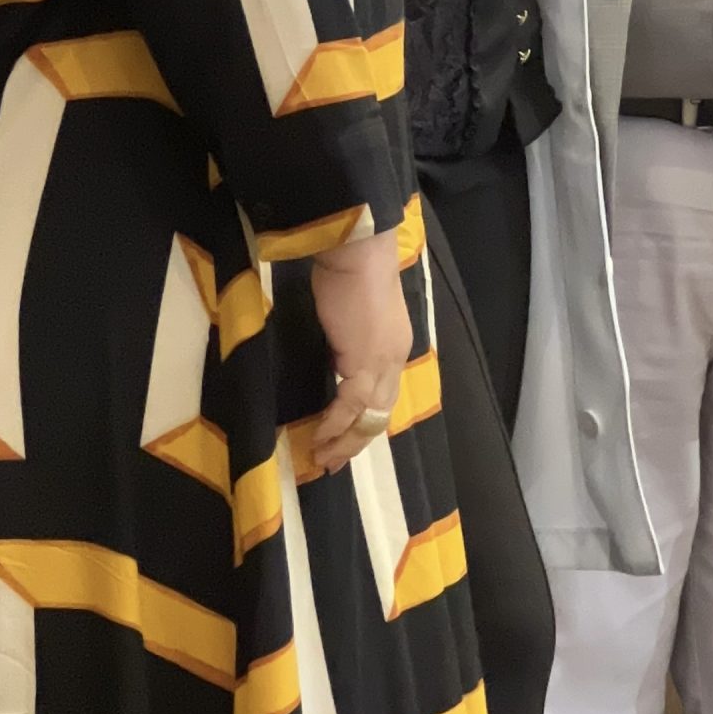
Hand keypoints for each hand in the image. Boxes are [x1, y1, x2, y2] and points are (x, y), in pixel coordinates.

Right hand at [310, 230, 412, 474]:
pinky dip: (335, 424)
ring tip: (322, 458)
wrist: (356, 251)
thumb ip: (348, 339)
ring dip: (345, 440)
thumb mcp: (351, 314)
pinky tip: (318, 436)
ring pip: (369, 416)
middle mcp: (394, 359)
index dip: (364, 421)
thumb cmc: (349, 272)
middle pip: (380, 412)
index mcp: (393, 347)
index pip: (382, 395)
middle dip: (356, 442)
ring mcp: (383, 361)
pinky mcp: (365, 361)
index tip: (342, 440)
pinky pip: (351, 405)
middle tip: (332, 462)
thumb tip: (336, 356)